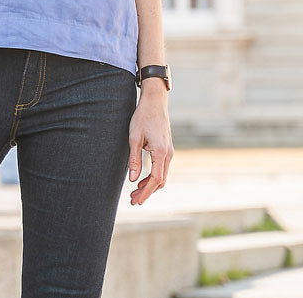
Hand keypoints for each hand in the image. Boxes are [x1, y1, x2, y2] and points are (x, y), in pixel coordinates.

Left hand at [127, 86, 173, 204]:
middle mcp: (169, 155)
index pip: (155, 179)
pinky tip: (142, 179)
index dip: (145, 192)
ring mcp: (169, 152)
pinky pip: (162, 168)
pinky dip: (153, 177)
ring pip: (162, 176)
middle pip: (160, 181)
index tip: (136, 200)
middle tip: (132, 199)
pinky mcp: (167, 149)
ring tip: (135, 192)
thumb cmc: (142, 117)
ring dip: (150, 186)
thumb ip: (134, 159)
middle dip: (147, 192)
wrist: (155, 102)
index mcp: (161, 153)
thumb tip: (133, 180)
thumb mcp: (134, 137)